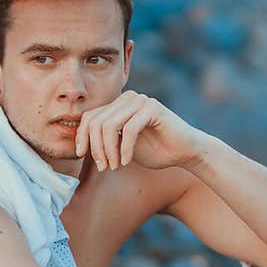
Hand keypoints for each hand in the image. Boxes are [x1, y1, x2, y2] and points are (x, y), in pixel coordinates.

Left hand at [74, 91, 208, 172]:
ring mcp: (140, 101)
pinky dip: (125, 149)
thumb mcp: (122, 147)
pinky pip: (129, 130)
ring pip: (109, 126)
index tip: (82, 156)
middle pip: (96, 122)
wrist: (185, 152)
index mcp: (118, 105)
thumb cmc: (155, 150)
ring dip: (109, 151)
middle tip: (104, 167)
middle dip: (96, 148)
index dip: (82, 137)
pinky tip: (127, 162)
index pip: (89, 117)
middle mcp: (127, 99)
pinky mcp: (153, 108)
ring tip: (115, 166)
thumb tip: (80, 146)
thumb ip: (105, 142)